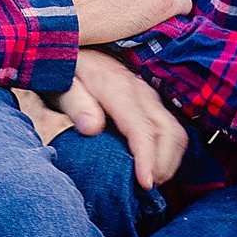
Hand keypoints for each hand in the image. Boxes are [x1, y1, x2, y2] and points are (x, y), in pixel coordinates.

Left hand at [49, 49, 188, 188]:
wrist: (72, 48)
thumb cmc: (63, 70)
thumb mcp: (60, 84)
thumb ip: (76, 105)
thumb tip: (93, 127)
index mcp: (118, 89)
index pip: (142, 128)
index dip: (148, 158)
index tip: (146, 184)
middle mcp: (140, 91)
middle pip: (169, 132)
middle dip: (164, 165)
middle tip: (146, 189)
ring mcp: (148, 95)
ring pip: (175, 131)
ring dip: (169, 160)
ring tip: (151, 180)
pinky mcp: (149, 100)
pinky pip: (171, 127)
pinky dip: (168, 151)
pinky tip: (152, 165)